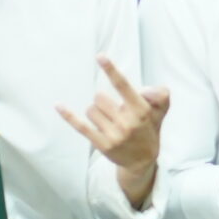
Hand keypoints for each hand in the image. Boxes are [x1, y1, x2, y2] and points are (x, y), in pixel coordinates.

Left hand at [56, 56, 171, 171]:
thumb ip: (160, 95)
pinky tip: (58, 105)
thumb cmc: (149, 129)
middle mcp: (127, 123)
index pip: (123, 86)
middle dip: (104, 101)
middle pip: (100, 98)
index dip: (111, 70)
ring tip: (108, 122)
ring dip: (96, 112)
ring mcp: (114, 135)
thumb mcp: (161, 111)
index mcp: (141, 110)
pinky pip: (81, 126)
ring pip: (91, 110)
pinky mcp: (102, 144)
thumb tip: (145, 90)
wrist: (142, 161)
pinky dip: (68, 116)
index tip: (100, 56)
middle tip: (114, 111)